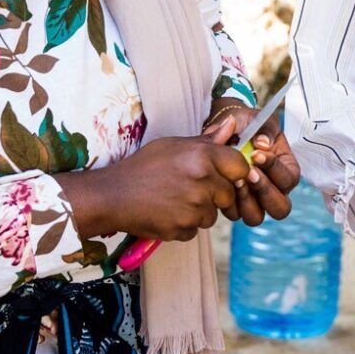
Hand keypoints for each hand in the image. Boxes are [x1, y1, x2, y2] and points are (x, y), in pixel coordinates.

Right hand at [66, 136, 249, 242]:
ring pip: (213, 215)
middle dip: (215, 195)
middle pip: (229, 195)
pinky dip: (184, 225)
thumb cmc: (143, 167)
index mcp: (202, 156)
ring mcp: (194, 208)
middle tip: (190, 189)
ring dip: (199, 212)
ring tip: (174, 200)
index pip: (241, 167)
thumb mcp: (173, 145)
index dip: (235, 173)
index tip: (224, 175)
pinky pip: (195, 230)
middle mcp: (202, 181)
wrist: (113, 196)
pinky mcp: (184, 228)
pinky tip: (166, 213)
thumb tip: (232, 123)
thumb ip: (207, 140)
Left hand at [205, 110, 300, 226]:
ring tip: (235, 179)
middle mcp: (274, 190)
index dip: (274, 169)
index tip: (257, 154)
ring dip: (246, 201)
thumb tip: (263, 143)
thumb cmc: (247, 124)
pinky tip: (222, 183)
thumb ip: (265, 129)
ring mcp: (254, 201)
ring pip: (256, 217)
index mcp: (287, 170)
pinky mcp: (235, 205)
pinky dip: (228, 202)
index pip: (289, 179)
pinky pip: (234, 214)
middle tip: (249, 173)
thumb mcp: (260, 119)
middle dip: (264, 192)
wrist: (224, 128)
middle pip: (280, 208)